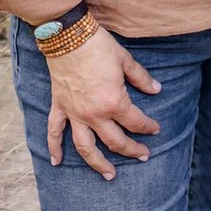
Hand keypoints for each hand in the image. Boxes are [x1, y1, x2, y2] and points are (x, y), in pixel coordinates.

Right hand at [43, 29, 161, 177]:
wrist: (68, 36)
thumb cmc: (98, 46)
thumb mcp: (125, 60)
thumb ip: (141, 78)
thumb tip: (156, 89)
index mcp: (114, 102)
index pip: (136, 122)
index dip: (148, 127)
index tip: (155, 129)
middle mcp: (94, 114)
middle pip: (116, 141)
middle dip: (132, 150)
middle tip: (143, 155)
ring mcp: (75, 113)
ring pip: (86, 146)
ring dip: (98, 163)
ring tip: (109, 175)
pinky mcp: (59, 107)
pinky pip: (55, 132)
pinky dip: (55, 148)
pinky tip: (56, 162)